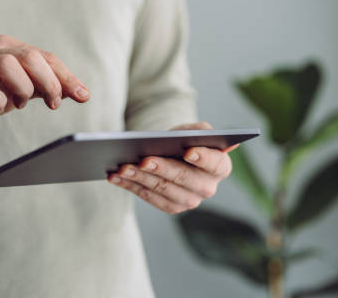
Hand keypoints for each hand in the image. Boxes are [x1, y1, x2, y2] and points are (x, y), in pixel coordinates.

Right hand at [0, 35, 89, 133]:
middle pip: (30, 56)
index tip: (83, 95)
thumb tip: (81, 92)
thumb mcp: (23, 90)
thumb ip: (48, 88)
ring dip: (23, 88)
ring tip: (21, 103)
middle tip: (54, 104)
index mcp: (10, 47)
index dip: (66, 76)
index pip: (46, 56)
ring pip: (8, 65)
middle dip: (49, 82)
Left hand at [108, 122, 234, 213]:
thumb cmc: (183, 141)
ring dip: (140, 177)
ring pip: (162, 189)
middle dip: (162, 168)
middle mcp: (208, 187)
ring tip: (123, 167)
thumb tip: (203, 132)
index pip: (215, 163)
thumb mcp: (191, 131)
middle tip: (144, 160)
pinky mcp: (171, 207)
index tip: (188, 151)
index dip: (203, 158)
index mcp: (220, 167)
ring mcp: (190, 201)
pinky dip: (130, 185)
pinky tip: (116, 176)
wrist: (172, 156)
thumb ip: (199, 130)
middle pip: (184, 178)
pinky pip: (148, 197)